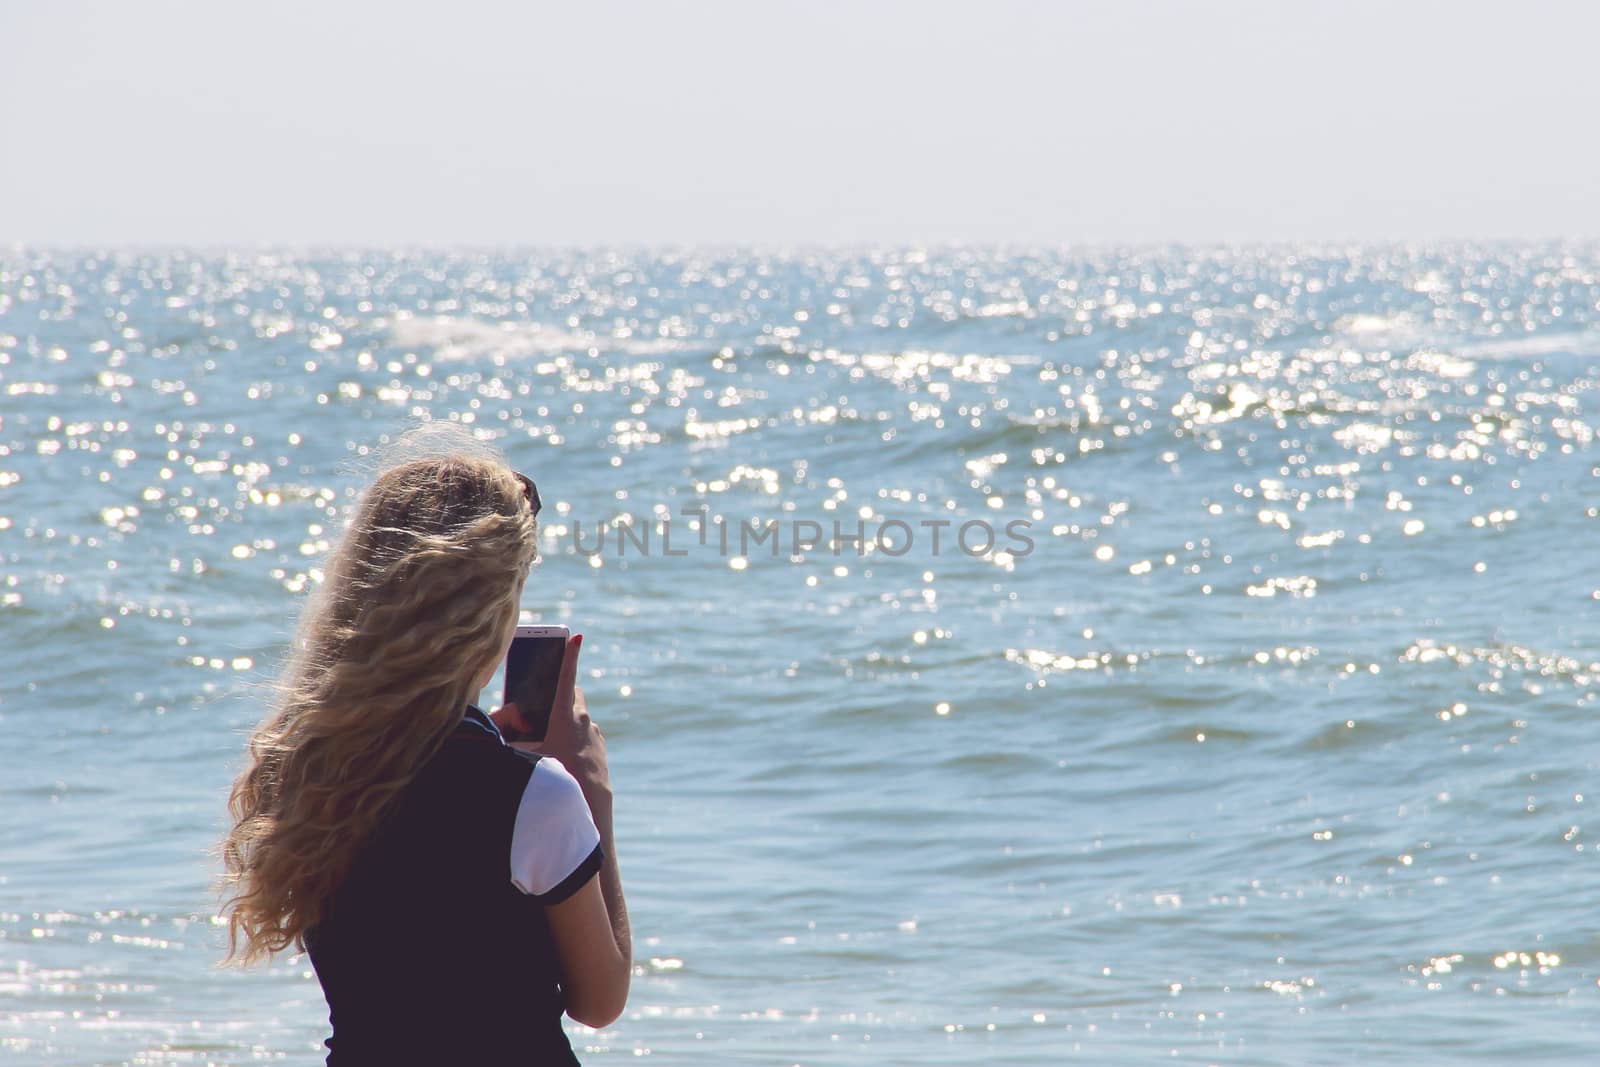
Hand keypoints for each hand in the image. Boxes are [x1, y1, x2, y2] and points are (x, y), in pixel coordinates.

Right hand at [492, 635, 610, 803]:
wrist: (589, 798)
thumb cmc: (555, 776)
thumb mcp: (527, 757)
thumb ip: (511, 740)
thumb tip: (501, 728)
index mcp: (565, 716)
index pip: (566, 678)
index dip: (569, 656)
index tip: (576, 637)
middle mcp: (583, 719)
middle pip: (574, 695)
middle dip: (562, 694)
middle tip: (547, 705)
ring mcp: (595, 732)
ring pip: (580, 716)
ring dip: (568, 721)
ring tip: (553, 739)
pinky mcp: (601, 744)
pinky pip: (586, 733)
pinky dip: (576, 737)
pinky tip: (566, 754)